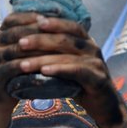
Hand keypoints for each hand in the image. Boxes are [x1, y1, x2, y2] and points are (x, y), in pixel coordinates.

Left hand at [0, 12, 126, 127]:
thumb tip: (28, 45)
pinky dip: (59, 70)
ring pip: (67, 56)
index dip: (54, 23)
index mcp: (86, 42)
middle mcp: (93, 49)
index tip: (34, 21)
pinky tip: (44, 72)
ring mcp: (97, 63)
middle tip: (20, 43)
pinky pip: (77, 71)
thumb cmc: (82, 84)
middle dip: (41, 40)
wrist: (105, 106)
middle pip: (65, 39)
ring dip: (43, 59)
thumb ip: (56, 54)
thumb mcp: (69, 65)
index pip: (70, 26)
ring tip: (24, 63)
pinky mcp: (98, 79)